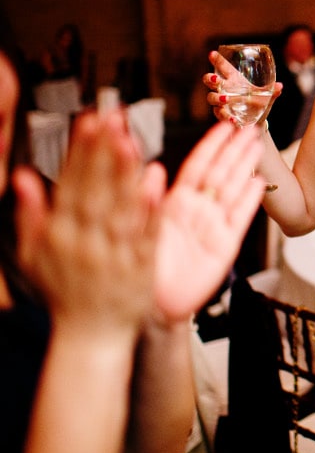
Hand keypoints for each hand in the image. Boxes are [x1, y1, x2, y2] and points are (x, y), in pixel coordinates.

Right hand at [13, 110, 163, 337]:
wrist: (91, 336)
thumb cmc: (63, 292)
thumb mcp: (35, 255)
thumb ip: (29, 214)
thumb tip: (21, 176)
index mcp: (59, 235)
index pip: (70, 183)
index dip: (80, 150)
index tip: (88, 120)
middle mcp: (85, 242)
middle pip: (96, 189)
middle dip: (103, 151)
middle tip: (112, 116)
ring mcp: (114, 254)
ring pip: (121, 207)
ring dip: (126, 171)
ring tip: (131, 138)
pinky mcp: (141, 267)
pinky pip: (146, 233)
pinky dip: (150, 207)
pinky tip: (155, 180)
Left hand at [152, 122, 264, 320]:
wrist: (153, 305)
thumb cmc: (140, 268)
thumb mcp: (137, 227)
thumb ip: (147, 198)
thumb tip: (152, 168)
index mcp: (174, 203)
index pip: (198, 166)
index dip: (212, 145)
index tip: (224, 126)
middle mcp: (196, 211)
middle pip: (220, 173)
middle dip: (235, 150)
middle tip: (251, 129)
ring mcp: (213, 227)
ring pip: (233, 190)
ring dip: (246, 167)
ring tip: (258, 147)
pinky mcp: (225, 245)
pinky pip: (240, 218)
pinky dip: (249, 200)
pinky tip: (258, 183)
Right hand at [203, 50, 282, 123]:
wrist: (257, 122)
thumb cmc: (258, 103)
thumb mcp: (266, 96)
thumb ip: (272, 91)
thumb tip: (280, 86)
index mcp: (234, 79)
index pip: (223, 67)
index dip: (217, 60)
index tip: (212, 54)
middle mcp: (225, 89)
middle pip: (210, 81)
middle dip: (210, 79)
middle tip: (216, 79)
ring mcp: (221, 102)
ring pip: (211, 97)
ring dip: (218, 97)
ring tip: (226, 99)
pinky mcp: (222, 114)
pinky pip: (220, 114)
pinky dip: (226, 117)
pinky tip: (233, 120)